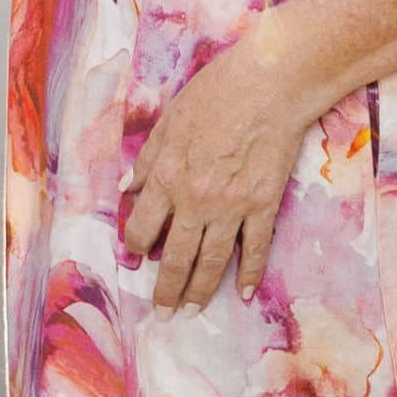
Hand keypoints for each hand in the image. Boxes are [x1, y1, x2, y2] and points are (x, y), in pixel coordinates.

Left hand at [120, 36, 307, 313]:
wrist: (269, 84)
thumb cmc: (216, 91)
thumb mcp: (169, 118)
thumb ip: (148, 157)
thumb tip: (128, 187)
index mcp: (167, 176)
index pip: (143, 227)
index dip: (137, 246)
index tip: (137, 256)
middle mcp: (195, 200)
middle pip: (175, 257)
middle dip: (165, 289)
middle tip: (162, 312)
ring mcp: (231, 208)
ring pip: (211, 263)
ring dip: (199, 291)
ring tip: (191, 311)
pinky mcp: (263, 206)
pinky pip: (254, 250)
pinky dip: (251, 274)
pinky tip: (246, 293)